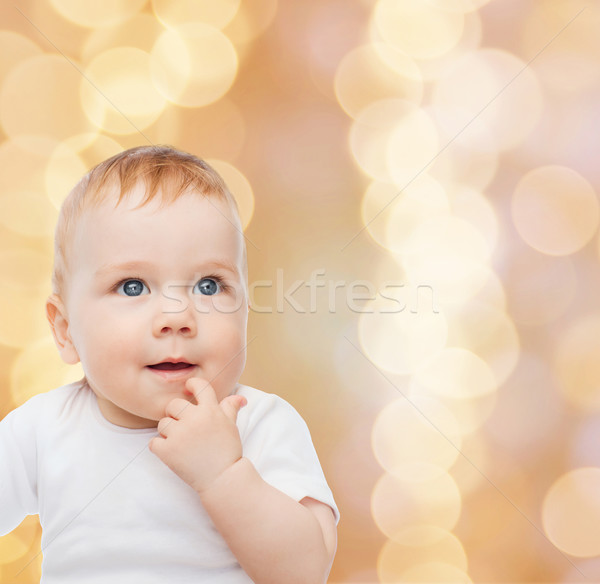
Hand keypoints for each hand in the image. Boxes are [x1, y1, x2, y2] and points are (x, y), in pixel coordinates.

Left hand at [149, 378, 246, 493]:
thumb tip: (239, 398)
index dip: (191, 385)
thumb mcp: (232, 426)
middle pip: (173, 405)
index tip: (189, 389)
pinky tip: (171, 452)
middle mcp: (194, 419)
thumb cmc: (228, 451)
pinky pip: (153, 443)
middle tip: (184, 427)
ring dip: (168, 432)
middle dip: (176, 414)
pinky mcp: (167, 451)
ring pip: (162, 424)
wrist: (223, 479)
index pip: (198, 385)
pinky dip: (159, 448)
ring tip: (180, 442)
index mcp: (210, 410)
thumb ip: (230, 408)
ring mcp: (179, 435)